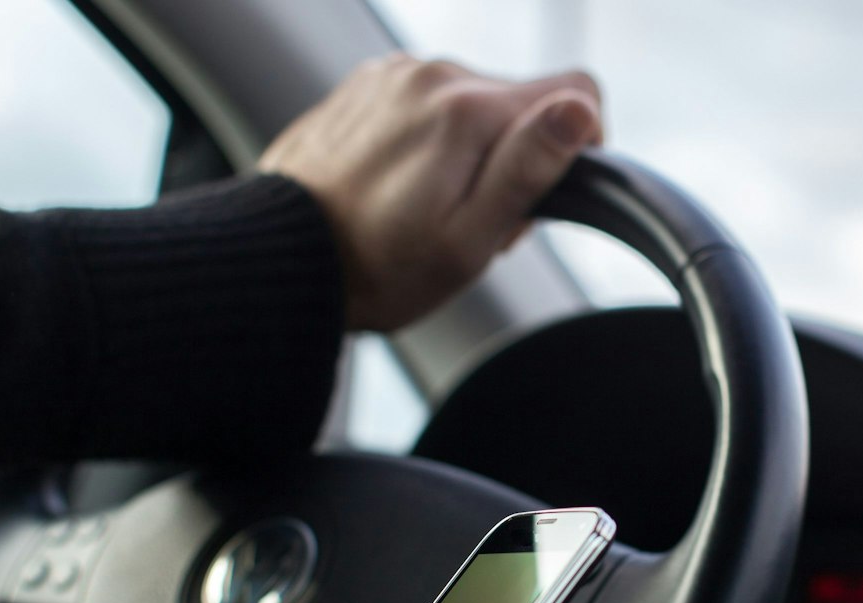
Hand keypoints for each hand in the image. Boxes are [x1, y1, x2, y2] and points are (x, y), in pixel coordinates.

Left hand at [259, 54, 603, 331]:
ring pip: (474, 102)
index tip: (547, 191)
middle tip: (478, 221)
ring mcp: (394, 75)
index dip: (580, 145)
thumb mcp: (468, 239)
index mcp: (466, 111)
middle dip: (517, 158)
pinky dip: (434, 140)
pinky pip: (429, 101)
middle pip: (521, 102)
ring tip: (434, 208)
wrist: (282, 258)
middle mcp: (431, 75)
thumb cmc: (377, 267)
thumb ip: (528, 167)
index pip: (576, 93)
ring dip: (473, 150)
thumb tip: (580, 112)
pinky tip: (405, 186)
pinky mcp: (368, 85)